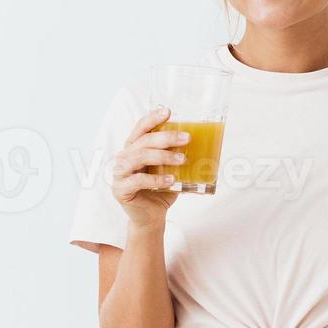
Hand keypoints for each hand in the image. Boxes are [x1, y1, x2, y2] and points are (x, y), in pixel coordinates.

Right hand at [111, 107, 186, 229]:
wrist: (152, 216)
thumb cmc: (162, 190)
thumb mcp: (172, 170)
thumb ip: (179, 157)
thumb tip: (206, 146)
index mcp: (134, 148)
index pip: (141, 128)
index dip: (152, 118)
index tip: (168, 111)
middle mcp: (124, 157)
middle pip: (143, 141)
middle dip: (166, 138)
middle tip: (187, 138)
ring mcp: (120, 173)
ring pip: (139, 157)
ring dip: (162, 156)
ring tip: (182, 159)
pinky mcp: (120, 189)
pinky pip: (137, 180)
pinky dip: (155, 179)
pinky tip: (171, 180)